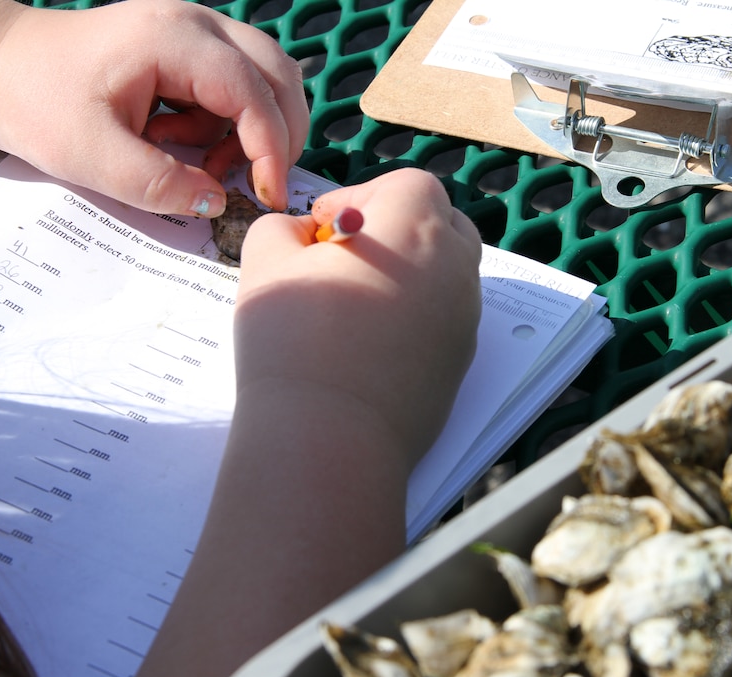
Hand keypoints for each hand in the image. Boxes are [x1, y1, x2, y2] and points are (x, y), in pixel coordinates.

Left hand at [0, 0, 307, 215]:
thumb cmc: (35, 102)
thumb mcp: (90, 157)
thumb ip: (158, 184)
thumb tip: (216, 202)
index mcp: (172, 39)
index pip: (252, 91)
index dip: (270, 149)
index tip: (268, 198)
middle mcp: (195, 23)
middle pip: (278, 75)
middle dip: (278, 137)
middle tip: (254, 185)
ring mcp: (195, 31)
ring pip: (265, 80)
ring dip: (253, 131)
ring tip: (202, 162)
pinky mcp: (190, 49)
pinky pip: (238, 87)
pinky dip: (230, 124)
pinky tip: (182, 143)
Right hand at [234, 167, 482, 465]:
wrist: (328, 437)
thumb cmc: (293, 341)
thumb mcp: (265, 262)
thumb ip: (282, 227)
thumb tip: (303, 234)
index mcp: (416, 225)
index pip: (406, 184)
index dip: (360, 195)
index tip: (323, 229)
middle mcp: (455, 267)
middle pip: (441, 223)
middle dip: (397, 228)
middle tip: (346, 258)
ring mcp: (465, 319)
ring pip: (446, 274)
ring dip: (409, 273)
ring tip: (355, 303)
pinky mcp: (460, 366)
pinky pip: (443, 321)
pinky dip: (415, 319)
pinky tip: (369, 346)